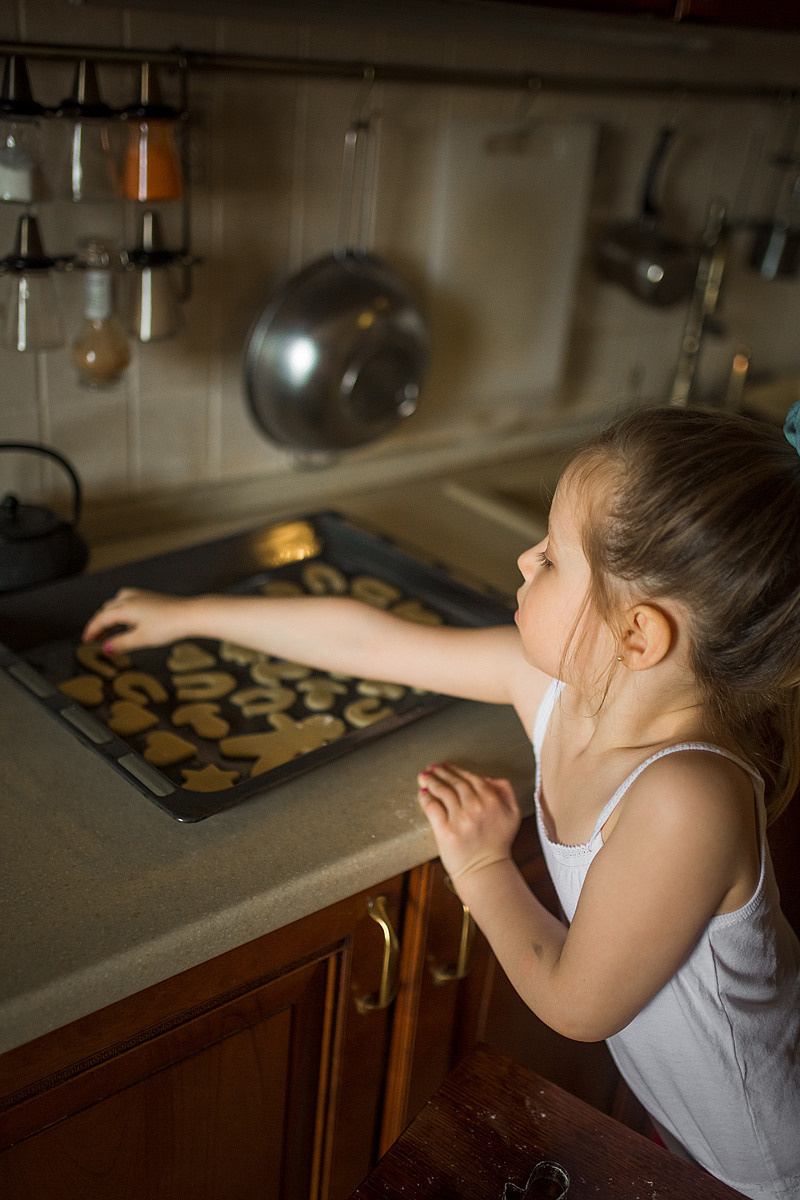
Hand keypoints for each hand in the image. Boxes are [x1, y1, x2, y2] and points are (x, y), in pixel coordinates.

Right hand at [82, 588, 192, 651]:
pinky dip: (121, 610)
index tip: (86, 640)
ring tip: (109, 629)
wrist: (190, 614)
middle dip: (99, 624)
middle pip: (106, 610)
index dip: (91, 630)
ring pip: (117, 603)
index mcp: (125, 608)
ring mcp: (141, 596)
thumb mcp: (141, 639)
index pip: (101, 619)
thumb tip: (107, 649)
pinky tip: (128, 619)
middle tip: (96, 639)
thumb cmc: (168, 626)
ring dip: (109, 615)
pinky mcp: (150, 597)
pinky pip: (128, 600)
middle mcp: (130, 598)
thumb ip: (122, 643)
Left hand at [417, 763, 519, 883]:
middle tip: (433, 768)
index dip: (457, 770)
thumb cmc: (498, 843)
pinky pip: (432, 808)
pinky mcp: (446, 831)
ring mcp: (460, 819)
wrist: (486, 870)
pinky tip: (422, 793)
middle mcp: (476, 807)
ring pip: (442, 792)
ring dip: (431, 781)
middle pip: (455, 783)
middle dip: (442, 773)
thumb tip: (487, 778)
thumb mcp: (513, 814)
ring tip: (424, 777)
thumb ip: (505, 791)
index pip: (471, 778)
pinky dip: (425, 798)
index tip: (448, 766)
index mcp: (492, 801)